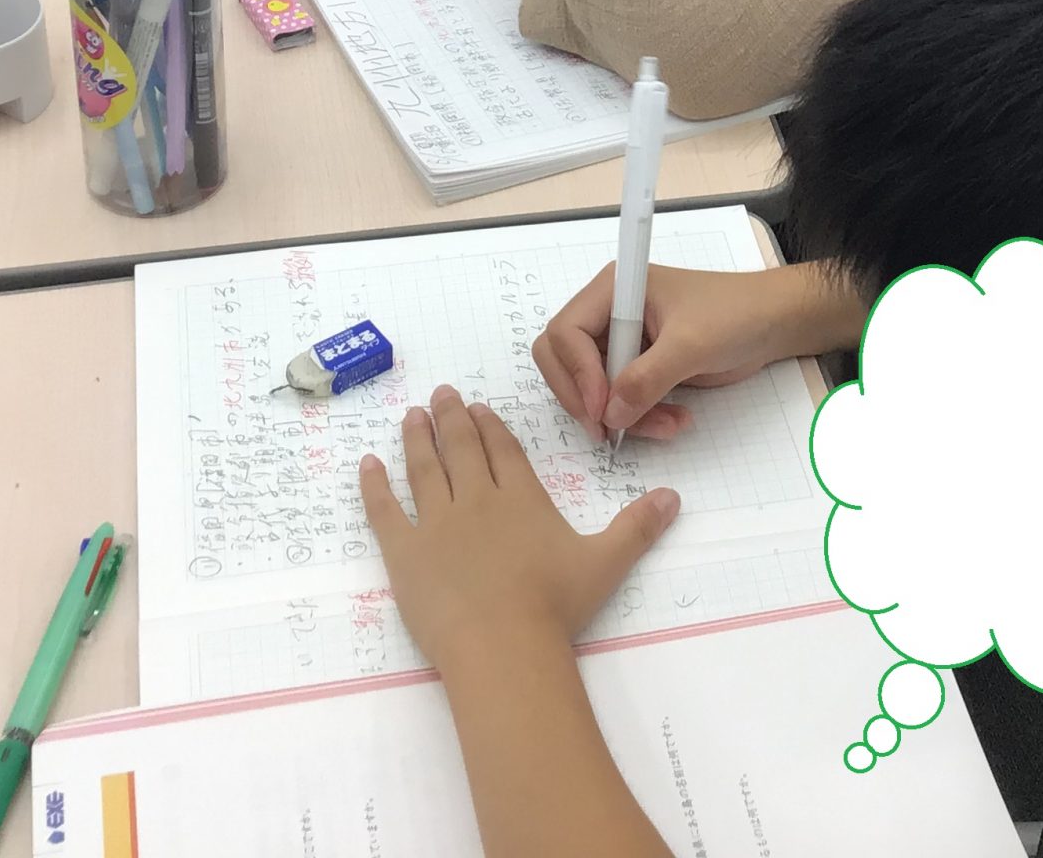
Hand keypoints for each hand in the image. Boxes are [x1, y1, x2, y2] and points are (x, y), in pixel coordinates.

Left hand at [361, 385, 679, 669]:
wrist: (502, 646)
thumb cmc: (554, 607)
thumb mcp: (606, 563)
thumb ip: (637, 527)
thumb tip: (674, 497)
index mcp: (520, 497)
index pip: (502, 450)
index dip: (488, 426)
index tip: (475, 407)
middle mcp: (476, 499)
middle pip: (461, 449)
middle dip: (450, 419)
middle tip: (440, 395)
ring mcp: (435, 524)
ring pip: (424, 470)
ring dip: (416, 440)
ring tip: (410, 416)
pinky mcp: (404, 553)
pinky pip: (384, 511)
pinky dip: (375, 485)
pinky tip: (368, 465)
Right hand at [535, 263, 865, 439]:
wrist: (775, 325)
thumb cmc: (736, 316)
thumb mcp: (691, 345)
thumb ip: (646, 379)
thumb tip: (609, 416)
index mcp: (614, 290)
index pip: (565, 332)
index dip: (576, 374)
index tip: (601, 410)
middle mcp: (609, 313)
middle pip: (565, 361)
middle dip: (587, 399)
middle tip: (610, 432)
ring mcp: (623, 342)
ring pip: (592, 388)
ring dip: (622, 415)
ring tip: (666, 426)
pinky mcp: (640, 367)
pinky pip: (619, 400)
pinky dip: (639, 417)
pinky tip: (673, 421)